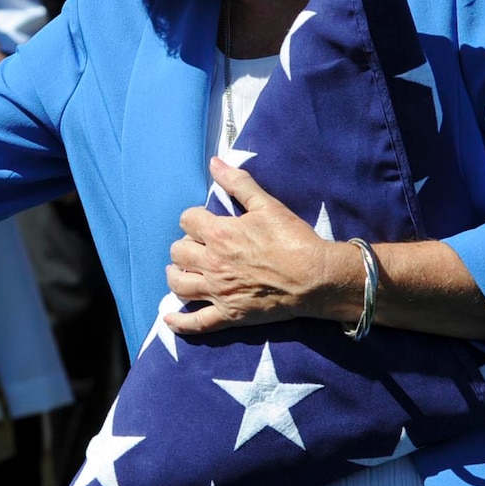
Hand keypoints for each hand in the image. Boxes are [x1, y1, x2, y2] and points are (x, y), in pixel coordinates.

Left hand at [161, 156, 357, 335]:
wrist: (315, 277)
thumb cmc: (293, 239)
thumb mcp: (267, 205)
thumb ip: (238, 183)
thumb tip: (214, 163)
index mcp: (220, 234)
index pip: (187, 220)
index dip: (193, 218)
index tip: (205, 222)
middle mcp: (213, 263)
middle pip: (178, 252)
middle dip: (184, 246)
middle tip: (197, 247)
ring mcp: (219, 292)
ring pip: (179, 285)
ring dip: (175, 276)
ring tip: (181, 271)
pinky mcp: (229, 315)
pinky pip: (196, 323)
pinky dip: (180, 322)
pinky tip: (169, 319)